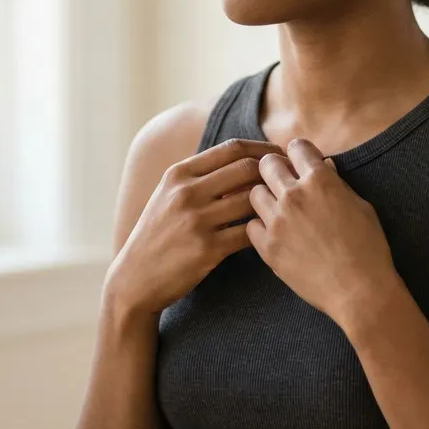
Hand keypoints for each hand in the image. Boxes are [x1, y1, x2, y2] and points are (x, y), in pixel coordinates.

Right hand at [106, 137, 285, 315]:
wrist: (134, 279)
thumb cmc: (158, 235)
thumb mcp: (168, 196)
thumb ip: (200, 177)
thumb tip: (245, 159)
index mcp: (178, 174)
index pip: (231, 149)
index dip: (262, 148)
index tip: (281, 155)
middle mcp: (186, 193)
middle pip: (247, 168)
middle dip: (276, 170)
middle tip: (294, 178)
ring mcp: (196, 221)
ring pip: (252, 200)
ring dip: (274, 200)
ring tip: (289, 204)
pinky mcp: (206, 249)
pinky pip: (249, 233)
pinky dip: (264, 229)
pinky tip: (273, 231)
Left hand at [246, 137, 398, 328]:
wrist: (359, 290)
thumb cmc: (368, 247)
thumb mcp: (361, 206)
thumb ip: (337, 183)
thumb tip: (324, 166)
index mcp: (320, 179)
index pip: (296, 147)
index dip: (299, 153)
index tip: (300, 163)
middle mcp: (294, 194)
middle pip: (267, 164)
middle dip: (275, 169)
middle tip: (283, 182)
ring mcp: (277, 221)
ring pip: (254, 193)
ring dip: (265, 196)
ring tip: (278, 209)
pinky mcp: (268, 247)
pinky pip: (250, 225)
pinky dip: (260, 226)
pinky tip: (274, 233)